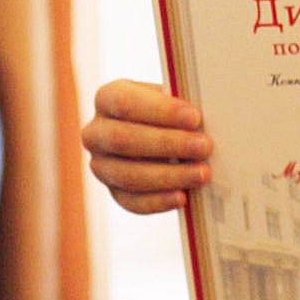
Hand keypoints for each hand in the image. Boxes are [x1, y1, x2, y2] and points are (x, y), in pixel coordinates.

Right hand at [81, 79, 211, 213]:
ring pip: (128, 175)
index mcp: (107, 98)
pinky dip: (158, 201)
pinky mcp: (113, 191)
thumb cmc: (168, 112)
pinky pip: (131, 201)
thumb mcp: (170, 100)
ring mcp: (101, 165)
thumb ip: (179, 108)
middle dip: (168, 144)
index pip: (124, 102)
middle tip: (204, 146)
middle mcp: (96, 133)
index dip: (160, 111)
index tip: (195, 117)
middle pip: (124, 140)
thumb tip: (202, 122)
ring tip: (201, 173)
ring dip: (169, 176)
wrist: (160, 133)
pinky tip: (182, 197)